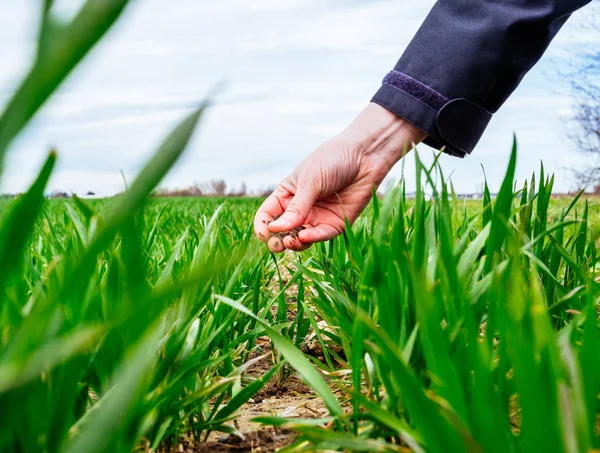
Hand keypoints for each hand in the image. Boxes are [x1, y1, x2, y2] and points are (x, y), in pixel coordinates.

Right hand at [254, 102, 425, 252]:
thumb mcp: (310, 181)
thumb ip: (296, 207)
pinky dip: (312, 238)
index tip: (264, 233)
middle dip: (277, 240)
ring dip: (294, 243)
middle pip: (282, 231)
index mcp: (287, 194)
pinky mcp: (336, 223)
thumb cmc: (333, 159)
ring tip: (291, 240)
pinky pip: (321, 236)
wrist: (366, 155)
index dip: (263, 226)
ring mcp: (318, 217)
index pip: (268, 215)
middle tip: (277, 245)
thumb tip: (277, 229)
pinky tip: (305, 236)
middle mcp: (300, 208)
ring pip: (300, 239)